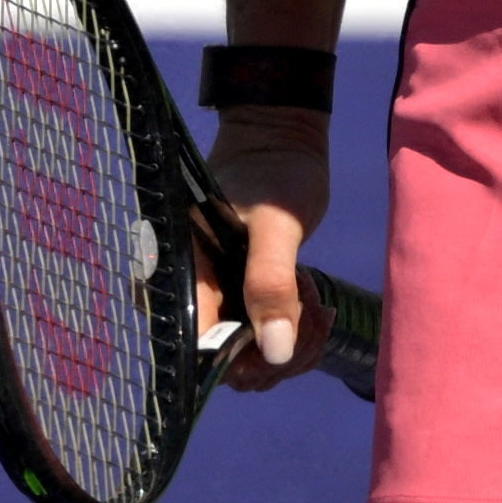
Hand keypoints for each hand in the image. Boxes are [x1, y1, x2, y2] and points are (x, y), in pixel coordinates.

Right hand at [203, 107, 330, 389]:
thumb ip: (269, 283)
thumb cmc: (274, 173)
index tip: (280, 348)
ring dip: (291, 344)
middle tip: (313, 319)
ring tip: (317, 308)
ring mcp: (220, 294)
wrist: (282, 140)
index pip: (198, 347)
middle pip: (226, 360)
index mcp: (184, 274)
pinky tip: (315, 309)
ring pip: (249, 353)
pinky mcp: (242, 294)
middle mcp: (195, 291)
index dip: (238, 362)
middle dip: (276, 352)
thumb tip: (274, 353)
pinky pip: (264, 336)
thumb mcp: (276, 225)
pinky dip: (293, 333)